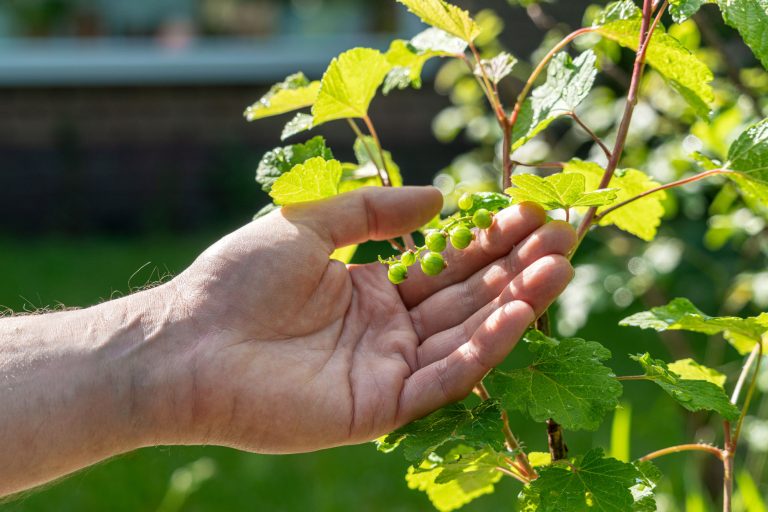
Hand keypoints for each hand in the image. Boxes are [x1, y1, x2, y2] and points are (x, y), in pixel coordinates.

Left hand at [149, 187, 575, 452]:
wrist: (186, 344)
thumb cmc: (236, 280)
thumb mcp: (307, 224)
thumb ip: (372, 212)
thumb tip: (439, 197)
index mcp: (371, 291)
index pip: (445, 264)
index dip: (487, 239)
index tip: (529, 210)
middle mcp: (388, 331)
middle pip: (465, 297)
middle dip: (515, 265)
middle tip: (563, 233)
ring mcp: (387, 370)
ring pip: (464, 335)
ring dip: (514, 302)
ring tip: (560, 265)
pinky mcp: (381, 408)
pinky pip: (442, 379)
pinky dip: (483, 348)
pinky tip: (518, 313)